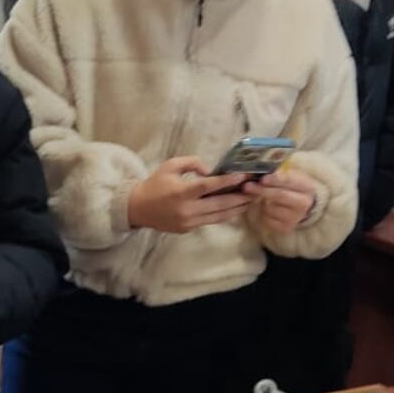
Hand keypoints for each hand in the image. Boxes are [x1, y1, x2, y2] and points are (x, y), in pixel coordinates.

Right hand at [125, 157, 254, 233]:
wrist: (137, 209)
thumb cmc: (155, 184)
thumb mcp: (170, 166)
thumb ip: (192, 163)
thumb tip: (210, 171)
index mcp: (180, 192)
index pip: (208, 187)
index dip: (227, 181)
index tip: (243, 176)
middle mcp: (186, 209)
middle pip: (220, 204)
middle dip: (240, 197)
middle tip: (256, 190)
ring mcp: (188, 222)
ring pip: (219, 216)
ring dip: (237, 208)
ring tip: (251, 201)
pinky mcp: (188, 229)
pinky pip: (211, 220)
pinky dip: (225, 214)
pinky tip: (235, 208)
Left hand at [254, 167, 318, 231]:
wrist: (299, 205)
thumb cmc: (290, 186)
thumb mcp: (289, 175)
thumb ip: (278, 172)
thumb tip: (260, 171)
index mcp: (307, 186)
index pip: (290, 181)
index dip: (276, 179)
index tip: (263, 178)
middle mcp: (304, 203)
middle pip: (280, 195)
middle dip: (262, 190)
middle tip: (247, 186)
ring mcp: (295, 217)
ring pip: (271, 208)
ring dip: (261, 202)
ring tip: (261, 197)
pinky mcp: (285, 227)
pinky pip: (267, 219)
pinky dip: (262, 212)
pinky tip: (266, 207)